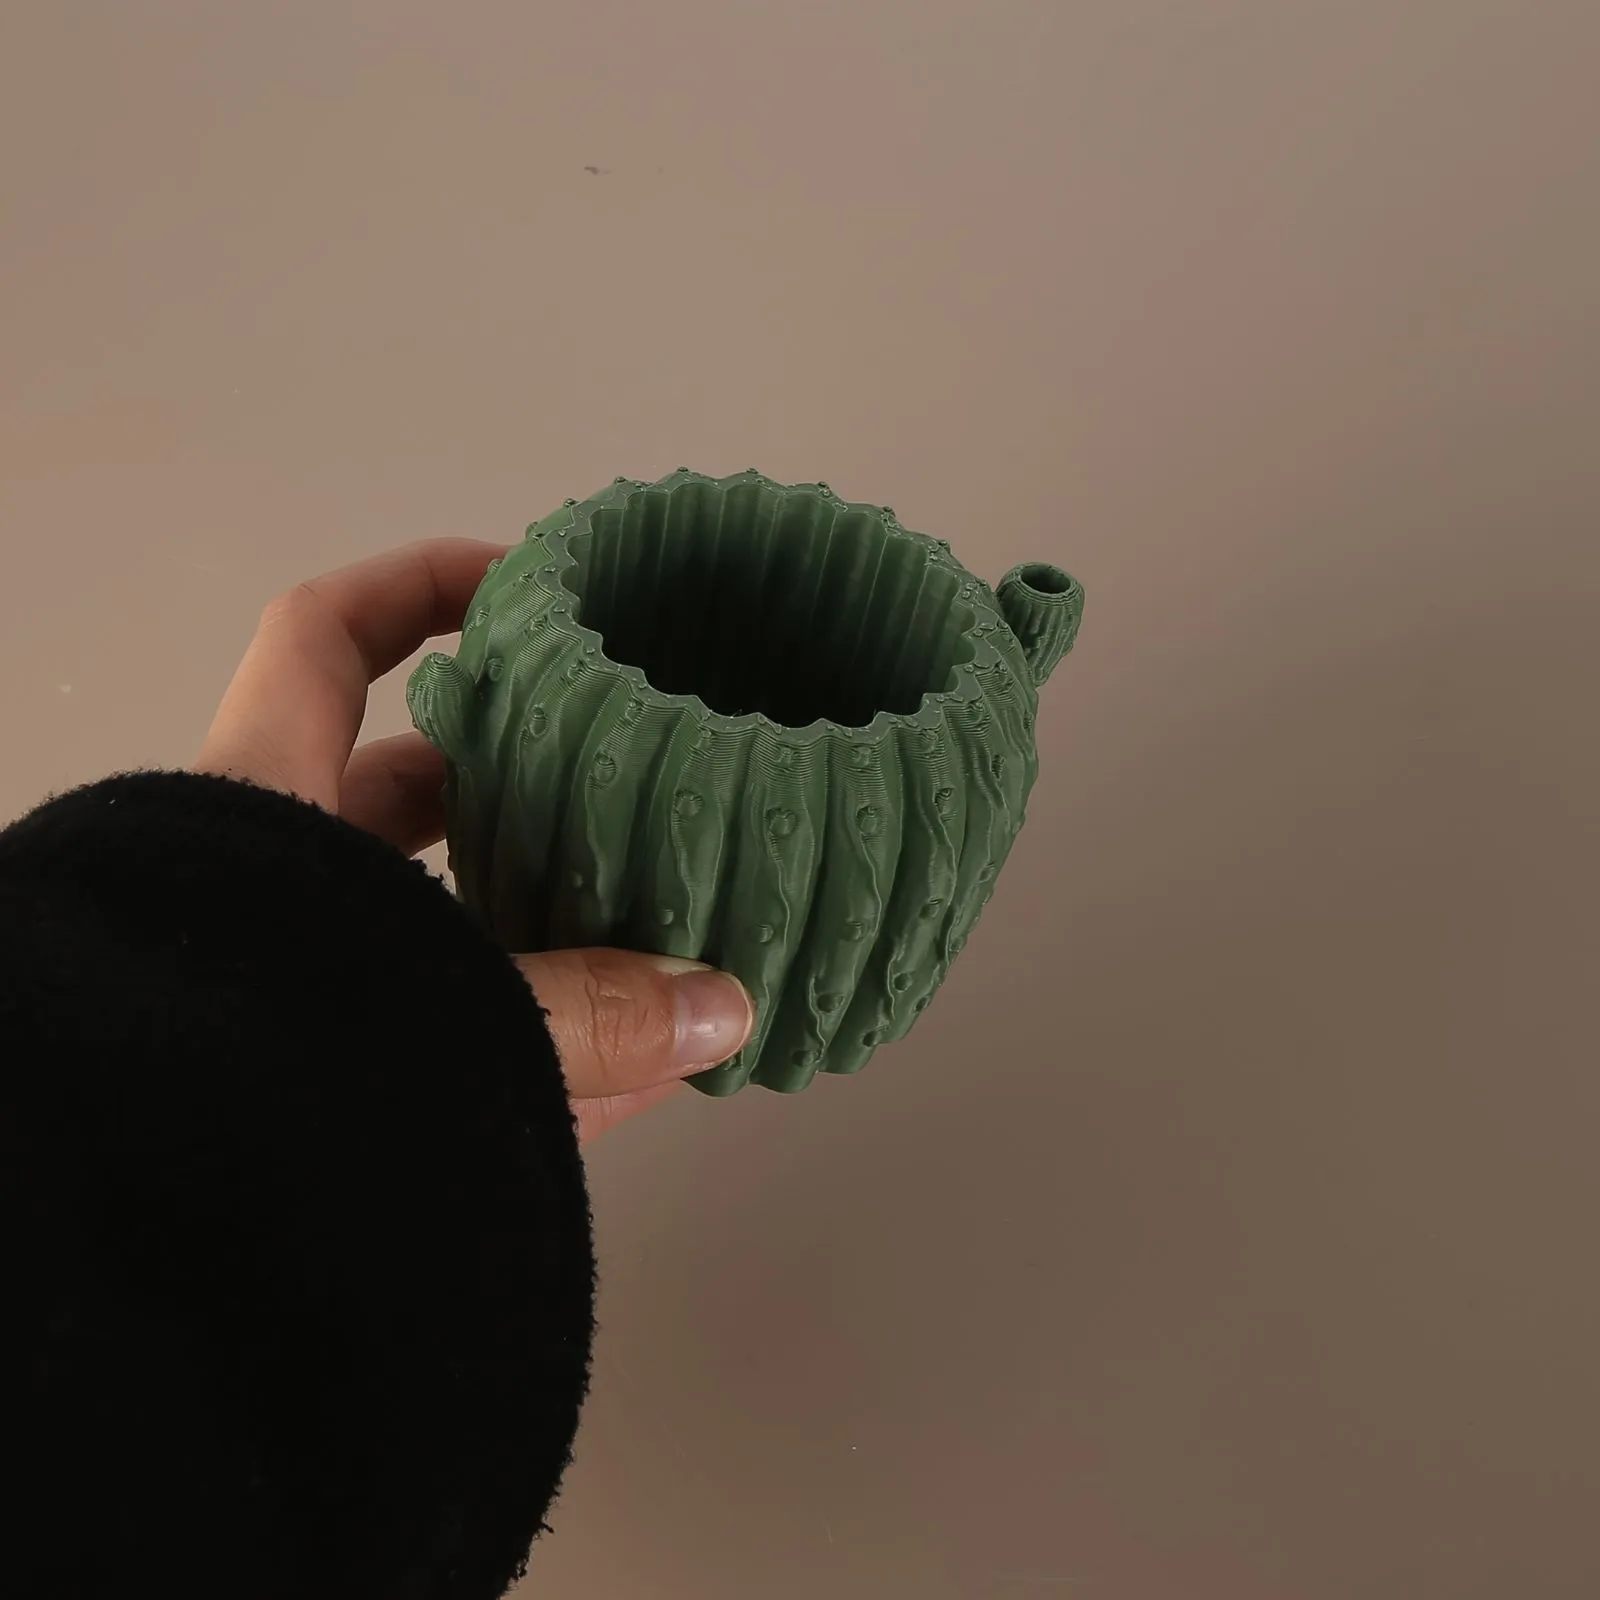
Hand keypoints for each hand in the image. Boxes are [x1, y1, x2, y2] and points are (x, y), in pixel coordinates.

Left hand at [194, 539, 752, 1140]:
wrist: (126, 1251)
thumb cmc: (249, 1077)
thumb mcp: (436, 1014)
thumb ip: (582, 1013)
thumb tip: (726, 1008)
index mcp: (264, 808)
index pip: (322, 638)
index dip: (420, 584)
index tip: (531, 586)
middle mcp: (285, 885)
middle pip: (407, 790)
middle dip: (526, 775)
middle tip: (632, 769)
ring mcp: (310, 990)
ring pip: (444, 924)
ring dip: (549, 919)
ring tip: (668, 917)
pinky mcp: (343, 1092)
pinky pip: (464, 1050)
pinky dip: (553, 1056)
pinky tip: (655, 1073)